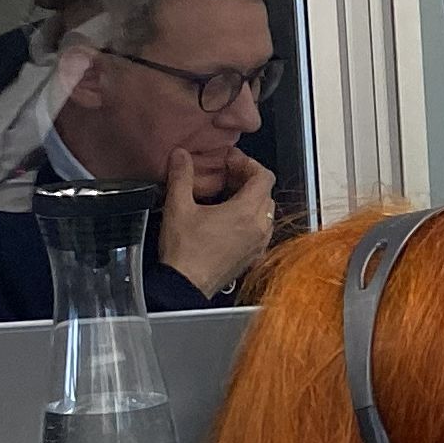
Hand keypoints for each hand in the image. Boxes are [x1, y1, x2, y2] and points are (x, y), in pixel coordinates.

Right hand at [155, 144, 277, 296]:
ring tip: (226, 195)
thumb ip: (181, 177)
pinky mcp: (254, 255)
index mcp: (246, 212)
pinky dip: (250, 219)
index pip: (264, 176)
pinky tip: (228, 219)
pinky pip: (261, 229)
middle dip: (248, 180)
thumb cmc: (184, 252)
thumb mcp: (177, 207)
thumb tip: (181, 157)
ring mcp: (259, 243)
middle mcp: (259, 227)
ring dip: (251, 199)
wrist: (184, 285)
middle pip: (266, 192)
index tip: (231, 162)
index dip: (248, 164)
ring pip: (266, 212)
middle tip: (226, 176)